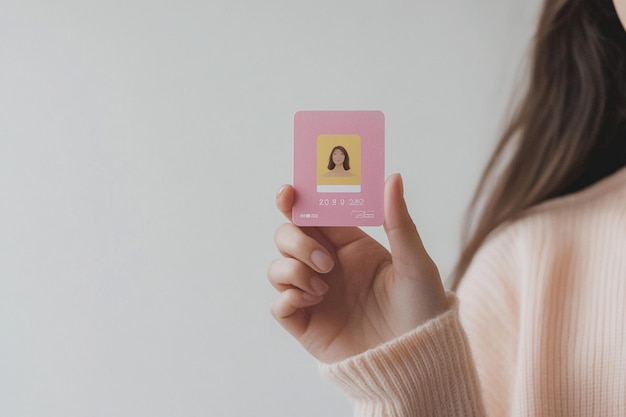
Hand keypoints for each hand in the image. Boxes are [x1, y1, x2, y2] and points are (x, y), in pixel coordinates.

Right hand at [268, 174, 447, 363]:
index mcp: (351, 247)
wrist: (417, 365)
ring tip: (322, 288)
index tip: (290, 193)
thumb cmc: (423, 313)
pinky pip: (278, 305)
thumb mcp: (415, 264)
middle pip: (288, 236)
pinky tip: (313, 302)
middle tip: (326, 262)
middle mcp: (328, 267)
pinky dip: (287, 298)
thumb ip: (399, 222)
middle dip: (298, 241)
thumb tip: (392, 177)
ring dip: (293, 270)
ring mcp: (314, 295)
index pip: (316, 215)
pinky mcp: (306, 325)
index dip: (298, 201)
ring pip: (278, 267)